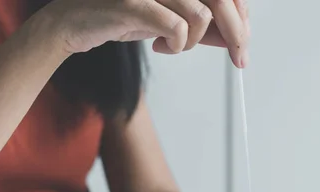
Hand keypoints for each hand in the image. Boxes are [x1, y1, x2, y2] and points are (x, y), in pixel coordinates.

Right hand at [40, 0, 249, 66]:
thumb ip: (201, 26)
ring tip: (174, 46)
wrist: (75, 23)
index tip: (244, 41)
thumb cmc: (121, 17)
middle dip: (237, 33)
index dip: (241, 15)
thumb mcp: (168, 20)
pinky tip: (162, 47)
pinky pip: (177, 27)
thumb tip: (235, 37)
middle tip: (240, 58)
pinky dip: (177, 44)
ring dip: (194, 40)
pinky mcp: (134, 3)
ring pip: (201, 15)